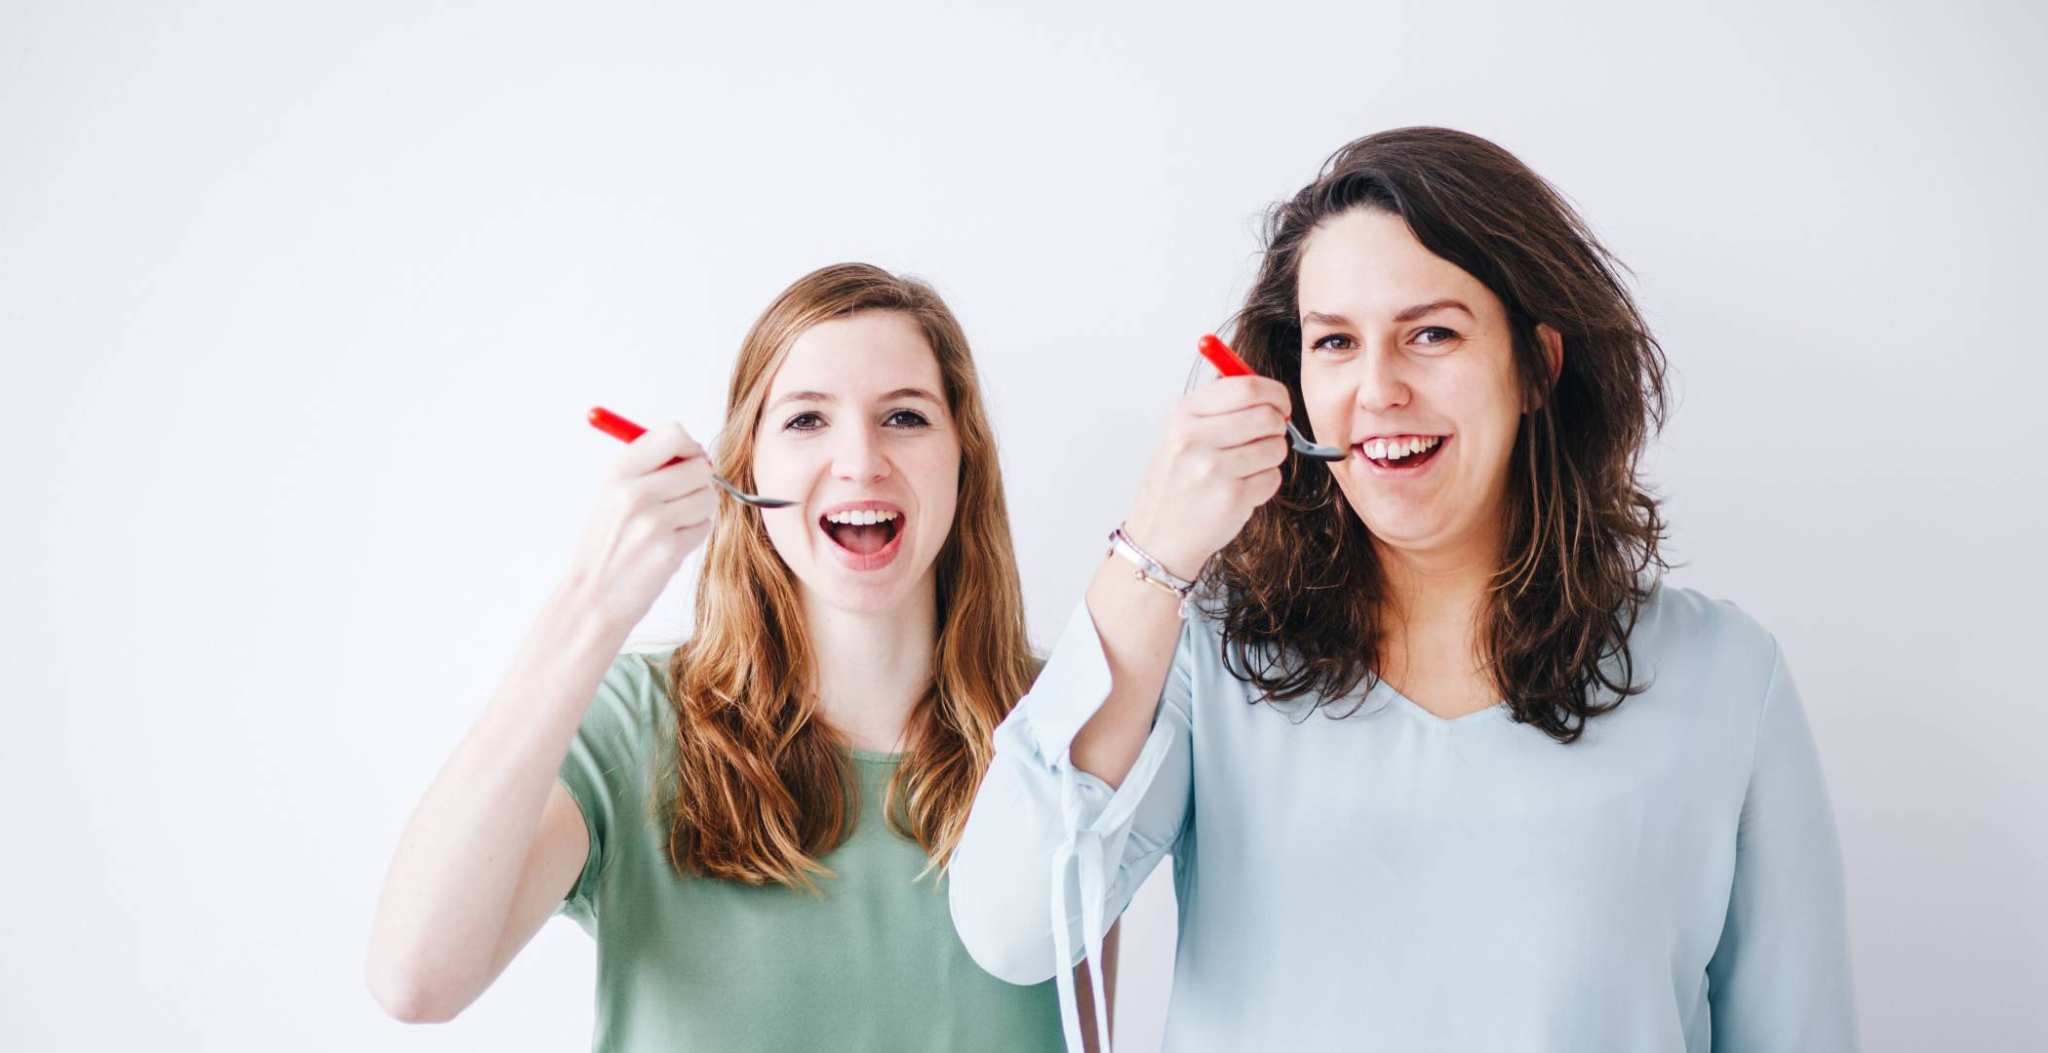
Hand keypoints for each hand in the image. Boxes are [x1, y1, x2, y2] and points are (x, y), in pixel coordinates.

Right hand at [561, 421, 715, 628]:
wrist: (591, 595)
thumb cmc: (605, 544)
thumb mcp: (611, 494)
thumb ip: (649, 468)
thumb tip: (696, 450)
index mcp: (618, 472)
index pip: (673, 435)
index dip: (689, 447)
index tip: (686, 461)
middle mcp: (635, 493)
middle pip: (699, 467)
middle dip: (699, 481)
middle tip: (681, 499)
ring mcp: (653, 522)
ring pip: (708, 497)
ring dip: (699, 509)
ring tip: (673, 524)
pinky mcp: (669, 550)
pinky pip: (705, 526)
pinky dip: (695, 533)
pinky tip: (671, 543)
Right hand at [1121, 376, 1290, 578]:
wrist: (1158, 536)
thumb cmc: (1176, 483)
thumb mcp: (1181, 433)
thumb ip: (1220, 407)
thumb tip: (1268, 392)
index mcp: (1184, 413)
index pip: (1247, 386)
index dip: (1275, 394)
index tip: (1279, 405)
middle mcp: (1195, 437)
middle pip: (1268, 415)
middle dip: (1278, 426)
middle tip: (1267, 437)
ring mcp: (1213, 468)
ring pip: (1276, 447)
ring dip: (1271, 457)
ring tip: (1247, 467)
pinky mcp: (1231, 497)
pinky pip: (1273, 478)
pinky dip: (1265, 484)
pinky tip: (1241, 489)